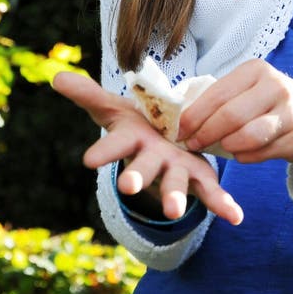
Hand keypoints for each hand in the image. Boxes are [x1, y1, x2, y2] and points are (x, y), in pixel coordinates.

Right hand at [52, 72, 243, 225]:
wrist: (163, 144)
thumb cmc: (135, 127)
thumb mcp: (113, 108)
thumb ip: (88, 95)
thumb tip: (56, 77)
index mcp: (132, 141)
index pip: (114, 145)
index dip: (104, 152)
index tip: (89, 160)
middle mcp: (151, 161)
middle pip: (143, 170)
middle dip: (136, 178)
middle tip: (127, 188)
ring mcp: (175, 171)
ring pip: (175, 184)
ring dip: (174, 198)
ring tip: (175, 212)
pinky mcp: (199, 177)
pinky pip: (210, 193)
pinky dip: (222, 205)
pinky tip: (236, 216)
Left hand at [177, 59, 292, 167]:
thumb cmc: (268, 102)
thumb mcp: (248, 88)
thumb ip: (220, 98)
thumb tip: (180, 117)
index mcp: (256, 70)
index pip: (218, 94)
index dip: (194, 115)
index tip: (179, 131)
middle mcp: (275, 87)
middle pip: (231, 116)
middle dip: (206, 133)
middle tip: (193, 144)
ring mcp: (290, 113)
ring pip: (248, 136)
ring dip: (227, 146)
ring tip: (219, 147)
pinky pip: (262, 153)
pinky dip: (245, 157)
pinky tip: (240, 154)